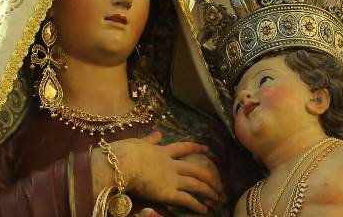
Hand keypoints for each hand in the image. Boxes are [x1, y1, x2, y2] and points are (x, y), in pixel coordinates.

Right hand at [93, 130, 224, 213]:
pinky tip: (205, 209)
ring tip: (218, 197)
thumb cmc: (125, 152)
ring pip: (196, 184)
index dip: (195, 148)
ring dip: (208, 191)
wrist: (123, 163)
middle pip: (195, 169)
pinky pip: (187, 200)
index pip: (183, 148)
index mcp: (162, 151)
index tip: (206, 148)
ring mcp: (171, 178)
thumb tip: (158, 133)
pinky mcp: (168, 193)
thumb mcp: (138, 142)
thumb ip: (149, 140)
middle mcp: (171, 164)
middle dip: (208, 176)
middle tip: (219, 182)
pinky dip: (197, 205)